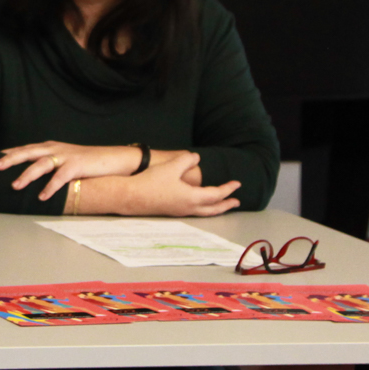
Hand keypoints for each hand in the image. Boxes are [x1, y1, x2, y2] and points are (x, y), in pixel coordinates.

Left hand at [0, 141, 145, 199]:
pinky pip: (61, 178)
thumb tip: (27, 175)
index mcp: (49, 147)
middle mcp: (55, 149)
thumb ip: (47, 165)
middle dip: (10, 159)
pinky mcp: (78, 166)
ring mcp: (66, 156)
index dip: (8, 153)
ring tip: (15, 185)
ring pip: (41, 164)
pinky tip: (42, 197)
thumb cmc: (86, 162)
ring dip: (27, 175)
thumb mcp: (63, 160)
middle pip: (28, 152)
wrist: (113, 159)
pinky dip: (50, 187)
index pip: (24, 148)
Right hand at [115, 152, 239, 215]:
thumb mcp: (171, 167)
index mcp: (192, 198)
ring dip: (216, 207)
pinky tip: (198, 201)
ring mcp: (179, 211)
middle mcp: (188, 208)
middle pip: (213, 209)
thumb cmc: (151, 182)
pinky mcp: (171, 210)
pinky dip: (204, 207)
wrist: (131, 196)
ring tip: (221, 204)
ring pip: (204, 212)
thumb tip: (196, 157)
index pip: (216, 194)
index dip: (228, 189)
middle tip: (236, 201)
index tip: (237, 184)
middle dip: (226, 205)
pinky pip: (194, 211)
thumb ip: (186, 160)